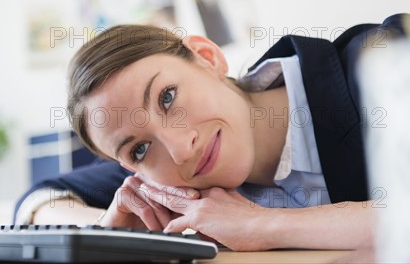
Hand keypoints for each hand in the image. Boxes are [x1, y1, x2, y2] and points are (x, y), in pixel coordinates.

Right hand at [100, 174, 198, 229]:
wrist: (119, 230)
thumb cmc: (142, 222)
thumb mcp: (162, 213)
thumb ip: (175, 208)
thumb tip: (196, 207)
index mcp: (153, 178)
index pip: (170, 182)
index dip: (183, 189)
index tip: (197, 196)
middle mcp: (142, 178)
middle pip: (163, 188)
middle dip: (177, 200)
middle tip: (188, 210)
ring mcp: (131, 184)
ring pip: (154, 200)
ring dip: (163, 218)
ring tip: (171, 230)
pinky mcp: (122, 194)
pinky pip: (142, 208)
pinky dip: (151, 222)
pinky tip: (156, 230)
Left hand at [144, 185, 277, 250]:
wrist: (267, 225)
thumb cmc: (256, 221)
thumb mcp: (235, 209)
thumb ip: (219, 211)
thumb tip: (208, 224)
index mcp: (215, 191)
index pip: (189, 187)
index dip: (173, 184)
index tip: (162, 180)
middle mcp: (207, 194)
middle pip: (176, 188)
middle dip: (158, 185)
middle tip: (143, 179)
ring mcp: (203, 204)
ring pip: (173, 200)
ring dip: (156, 198)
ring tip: (142, 192)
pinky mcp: (202, 218)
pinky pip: (179, 224)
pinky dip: (169, 229)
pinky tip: (161, 231)